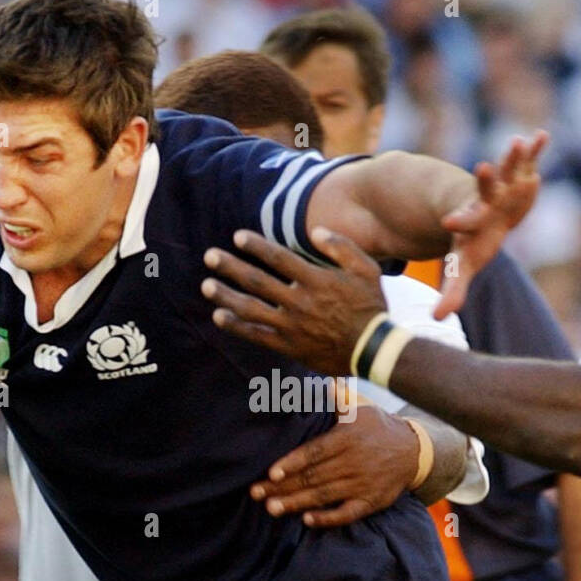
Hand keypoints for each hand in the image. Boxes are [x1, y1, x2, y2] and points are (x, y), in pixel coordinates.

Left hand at [202, 227, 385, 375]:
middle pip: (257, 281)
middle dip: (231, 267)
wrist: (373, 350)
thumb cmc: (371, 307)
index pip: (279, 258)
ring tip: (207, 285)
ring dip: (226, 295)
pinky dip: (237, 326)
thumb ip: (342, 247)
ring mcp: (292, 326)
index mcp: (317, 280)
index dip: (256, 246)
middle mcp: (300, 302)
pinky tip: (219, 316)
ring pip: (251, 309)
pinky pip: (257, 335)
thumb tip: (316, 230)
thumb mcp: (367, 270)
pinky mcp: (289, 346)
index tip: (237, 237)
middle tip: (210, 256)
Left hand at [252, 406, 418, 526]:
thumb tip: (325, 380)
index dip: (293, 463)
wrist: (414, 451)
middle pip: (313, 476)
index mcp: (347, 438)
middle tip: (256, 493)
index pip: (315, 452)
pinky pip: (347, 513)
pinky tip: (307, 520)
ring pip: (324, 495)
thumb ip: (339, 397)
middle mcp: (353, 462)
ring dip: (296, 503)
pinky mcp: (370, 501)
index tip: (271, 472)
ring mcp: (362, 484)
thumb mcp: (361, 407)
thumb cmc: (379, 426)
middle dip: (282, 486)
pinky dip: (328, 518)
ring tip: (272, 508)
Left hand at [435, 130, 547, 318]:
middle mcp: (486, 200)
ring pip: (507, 169)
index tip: (448, 222)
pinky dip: (535, 149)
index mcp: (473, 221)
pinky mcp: (517, 176)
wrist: (480, 213)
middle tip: (482, 167)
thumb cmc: (472, 242)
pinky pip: (527, 160)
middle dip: (487, 180)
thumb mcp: (462, 264)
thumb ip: (452, 289)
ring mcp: (502, 185)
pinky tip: (543, 135)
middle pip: (486, 189)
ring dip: (513, 157)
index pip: (464, 222)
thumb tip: (436, 320)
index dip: (459, 222)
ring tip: (517, 142)